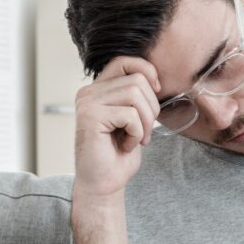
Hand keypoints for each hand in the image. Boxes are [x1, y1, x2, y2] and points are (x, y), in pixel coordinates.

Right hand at [73, 56, 160, 199]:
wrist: (105, 182)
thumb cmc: (120, 152)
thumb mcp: (134, 117)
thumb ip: (137, 95)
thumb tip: (156, 77)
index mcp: (98, 89)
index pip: (125, 61)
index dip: (147, 72)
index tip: (157, 92)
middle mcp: (88, 92)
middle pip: (137, 80)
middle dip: (151, 107)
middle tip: (144, 130)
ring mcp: (87, 103)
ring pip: (135, 94)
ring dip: (146, 121)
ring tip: (136, 138)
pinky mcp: (90, 117)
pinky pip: (130, 115)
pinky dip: (137, 133)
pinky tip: (126, 145)